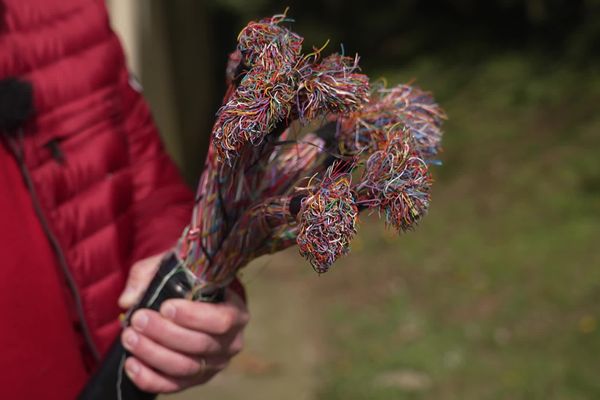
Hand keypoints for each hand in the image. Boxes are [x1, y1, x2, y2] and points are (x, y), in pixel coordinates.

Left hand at [117, 254, 248, 392]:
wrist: (196, 297)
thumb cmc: (189, 281)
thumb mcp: (174, 267)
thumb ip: (149, 275)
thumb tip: (128, 300)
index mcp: (236, 312)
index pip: (221, 320)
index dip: (193, 317)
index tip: (165, 307)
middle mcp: (231, 342)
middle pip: (200, 345)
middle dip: (165, 333)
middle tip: (138, 320)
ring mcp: (214, 364)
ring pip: (185, 367)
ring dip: (153, 353)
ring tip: (129, 337)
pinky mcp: (196, 380)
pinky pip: (173, 386)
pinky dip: (150, 378)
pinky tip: (131, 364)